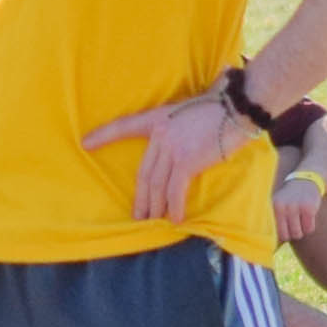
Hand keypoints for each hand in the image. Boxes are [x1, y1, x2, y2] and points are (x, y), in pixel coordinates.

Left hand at [85, 88, 257, 222]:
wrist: (240, 106)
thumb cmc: (224, 105)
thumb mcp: (194, 108)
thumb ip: (183, 120)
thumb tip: (188, 124)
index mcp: (158, 118)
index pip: (124, 126)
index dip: (103, 135)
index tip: (86, 143)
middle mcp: (160, 133)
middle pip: (144, 172)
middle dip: (141, 197)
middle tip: (138, 214)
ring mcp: (171, 148)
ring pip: (157, 185)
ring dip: (155, 207)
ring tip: (154, 222)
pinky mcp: (186, 162)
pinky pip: (175, 190)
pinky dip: (174, 207)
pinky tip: (176, 218)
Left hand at [274, 171, 325, 247]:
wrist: (306, 181)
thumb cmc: (289, 199)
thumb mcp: (278, 205)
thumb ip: (275, 222)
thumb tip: (273, 247)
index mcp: (274, 207)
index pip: (277, 233)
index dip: (282, 237)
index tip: (285, 235)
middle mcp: (283, 206)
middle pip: (288, 235)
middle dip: (293, 234)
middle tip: (295, 226)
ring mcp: (296, 207)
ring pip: (299, 233)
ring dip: (302, 231)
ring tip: (301, 221)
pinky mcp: (309, 208)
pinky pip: (309, 229)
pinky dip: (310, 227)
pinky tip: (308, 217)